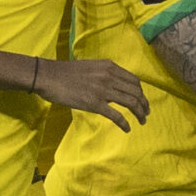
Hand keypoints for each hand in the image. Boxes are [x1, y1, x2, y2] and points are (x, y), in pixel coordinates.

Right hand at [34, 56, 149, 129]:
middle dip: (144, 104)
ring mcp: (103, 90)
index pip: (134, 80)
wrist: (49, 76)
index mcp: (109, 66)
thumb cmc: (66, 72)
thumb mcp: (91, 67)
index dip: (141, 92)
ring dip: (140, 113)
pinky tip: (127, 129)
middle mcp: (109, 77)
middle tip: (146, 113)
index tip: (142, 100)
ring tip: (142, 121)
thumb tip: (115, 84)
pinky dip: (124, 123)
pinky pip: (116, 115)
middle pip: (136, 92)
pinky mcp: (94, 104)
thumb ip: (105, 73)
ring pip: (131, 103)